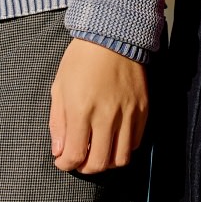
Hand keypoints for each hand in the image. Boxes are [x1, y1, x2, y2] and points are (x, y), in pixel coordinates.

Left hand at [49, 38, 148, 173]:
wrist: (114, 33)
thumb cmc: (82, 58)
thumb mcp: (59, 86)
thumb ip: (58, 122)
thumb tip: (59, 151)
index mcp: (82, 110)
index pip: (75, 155)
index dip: (65, 164)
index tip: (63, 160)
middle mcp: (106, 115)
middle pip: (99, 163)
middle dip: (85, 167)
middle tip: (80, 159)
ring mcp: (127, 112)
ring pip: (120, 158)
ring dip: (107, 162)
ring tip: (99, 151)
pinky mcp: (142, 108)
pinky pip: (136, 142)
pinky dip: (124, 147)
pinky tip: (114, 138)